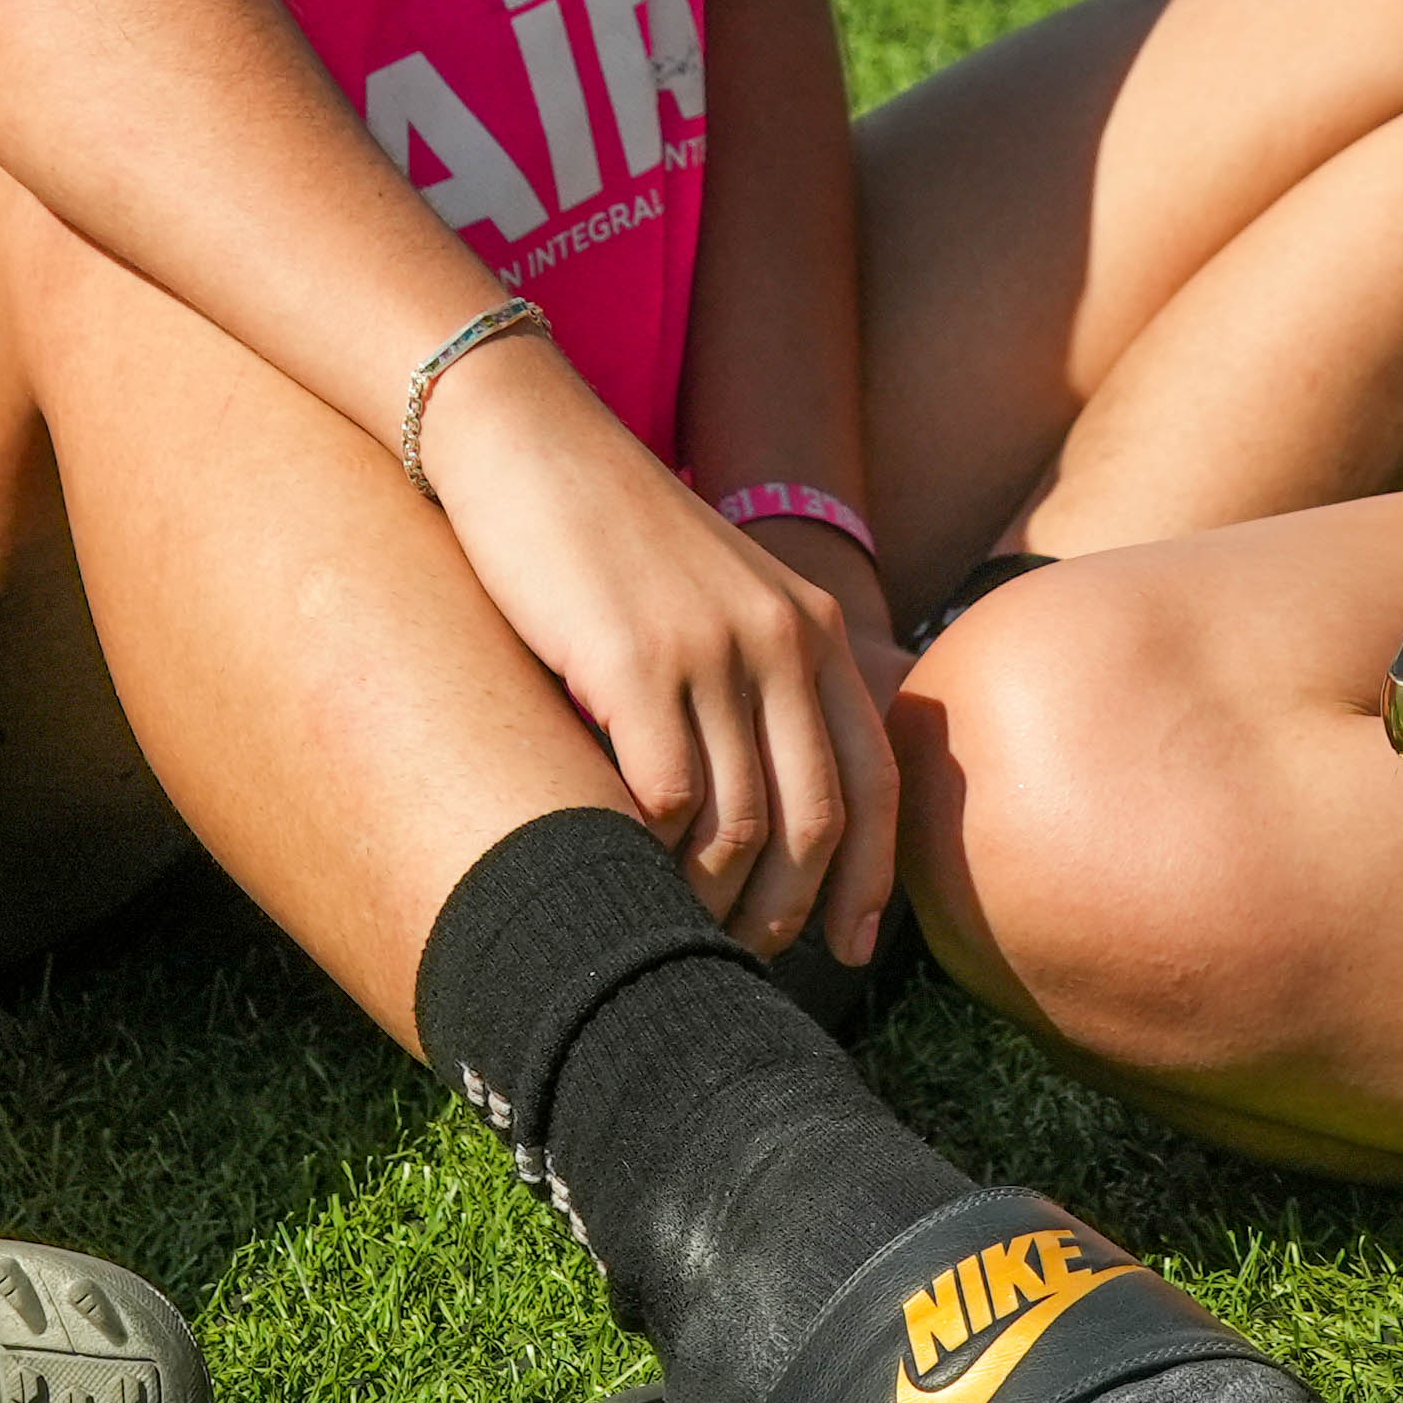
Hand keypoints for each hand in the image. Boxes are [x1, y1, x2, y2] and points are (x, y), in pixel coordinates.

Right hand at [424, 346, 897, 963]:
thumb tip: (765, 802)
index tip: (850, 948)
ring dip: (712, 902)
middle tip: (742, 961)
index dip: (870, 878)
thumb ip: (759, 673)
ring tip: (677, 932)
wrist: (527, 441)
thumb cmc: (610, 534)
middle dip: (785, 911)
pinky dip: (651, 859)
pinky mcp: (633, 663)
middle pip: (815, 820)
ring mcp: (712, 651)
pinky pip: (665, 801)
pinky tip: (623, 874)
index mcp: (815, 626)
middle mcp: (782, 639)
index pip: (874, 780)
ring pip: (741, 826)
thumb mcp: (718, 593)